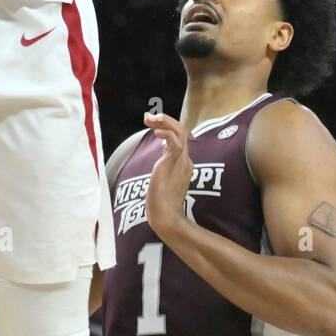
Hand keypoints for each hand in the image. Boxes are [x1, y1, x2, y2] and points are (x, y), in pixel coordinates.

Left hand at [144, 112, 193, 238]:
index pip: (180, 138)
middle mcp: (185, 160)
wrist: (165, 217)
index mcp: (183, 163)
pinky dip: (166, 133)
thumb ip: (164, 168)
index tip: (153, 124)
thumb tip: (160, 161)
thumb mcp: (163, 180)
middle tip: (149, 117)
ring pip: (181, 132)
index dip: (167, 127)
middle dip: (166, 120)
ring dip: (165, 121)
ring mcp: (181, 161)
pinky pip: (175, 142)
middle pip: (182, 130)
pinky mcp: (174, 164)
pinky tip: (155, 133)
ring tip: (150, 119)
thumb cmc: (161, 203)